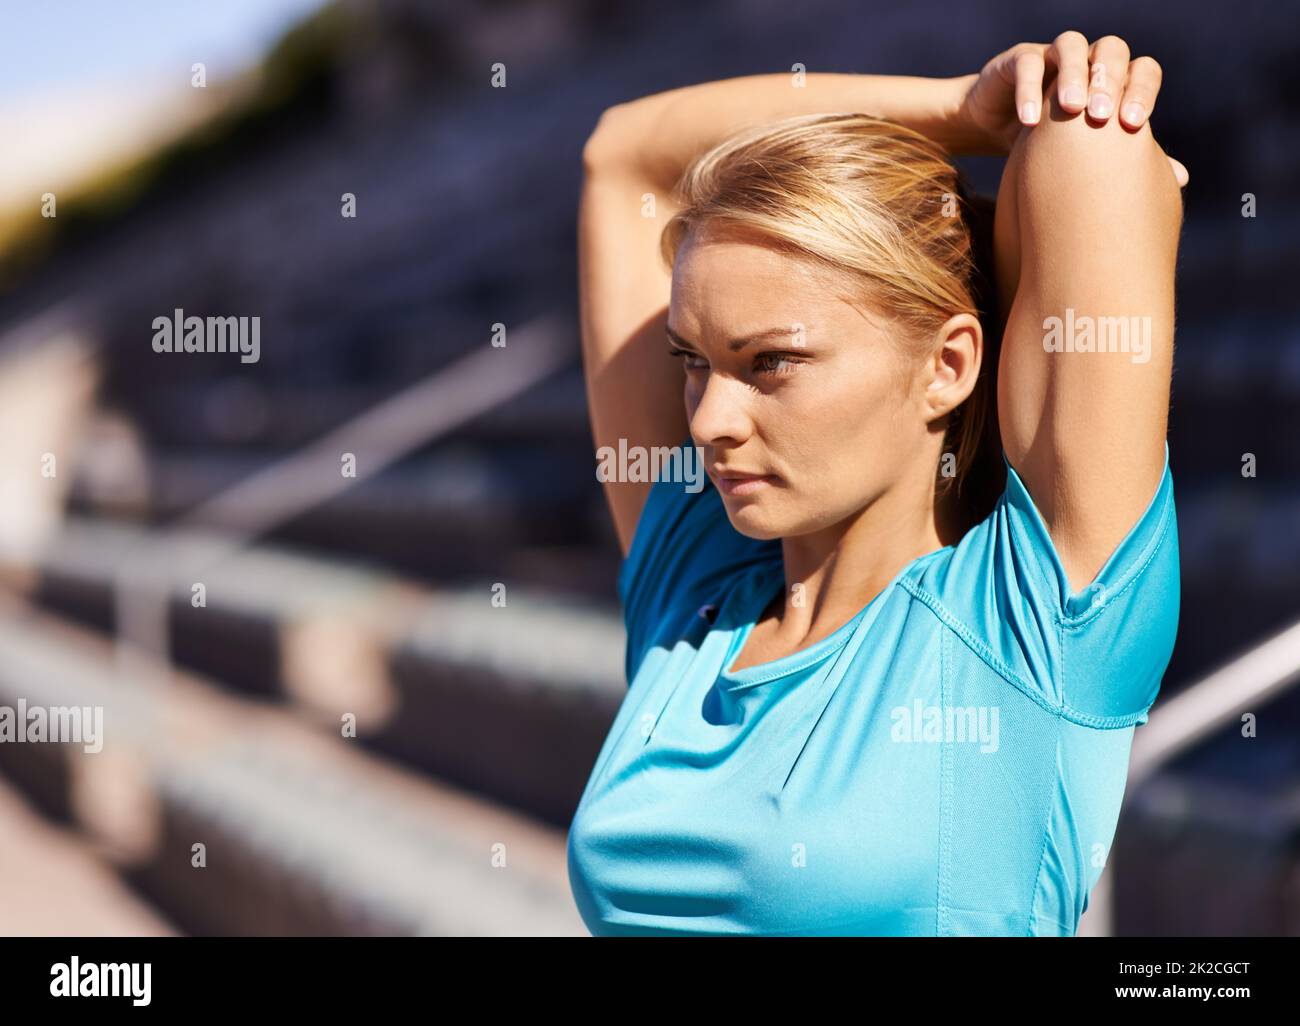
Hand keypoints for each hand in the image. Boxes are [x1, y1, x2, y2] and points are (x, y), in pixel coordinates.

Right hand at [953, 32, 1188, 185]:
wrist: (996, 130)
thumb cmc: (1048, 142)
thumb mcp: (1088, 154)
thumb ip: (1128, 160)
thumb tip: (1181, 179)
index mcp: (1111, 80)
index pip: (1141, 69)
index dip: (1142, 90)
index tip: (1133, 125)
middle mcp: (1087, 62)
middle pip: (1111, 50)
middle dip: (1109, 80)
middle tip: (1101, 115)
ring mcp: (1051, 57)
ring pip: (1072, 46)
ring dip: (1074, 75)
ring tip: (1070, 109)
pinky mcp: (1017, 61)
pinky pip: (1026, 64)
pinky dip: (1029, 89)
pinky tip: (1030, 121)